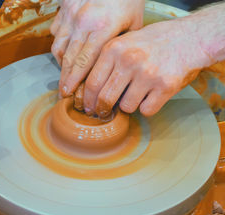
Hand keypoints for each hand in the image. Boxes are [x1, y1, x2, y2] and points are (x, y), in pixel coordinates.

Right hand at [50, 0, 143, 97]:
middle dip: (64, 79)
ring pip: (58, 47)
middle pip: (68, 59)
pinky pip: (56, 32)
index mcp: (102, 28)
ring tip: (66, 75)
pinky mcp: (64, 8)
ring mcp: (71, 15)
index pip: (83, 62)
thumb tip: (116, 70)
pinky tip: (66, 51)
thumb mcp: (134, 22)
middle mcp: (82, 23)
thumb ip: (121, 46)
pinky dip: (59, 45)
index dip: (74, 81)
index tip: (68, 94)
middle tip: (63, 93)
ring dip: (61, 64)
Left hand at [83, 17, 213, 116]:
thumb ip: (107, 61)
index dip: (88, 100)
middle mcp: (129, 60)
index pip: (92, 83)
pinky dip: (147, 107)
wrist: (191, 37)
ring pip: (126, 107)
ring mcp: (148, 74)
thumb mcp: (125, 41)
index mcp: (114, 49)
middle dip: (102, 109)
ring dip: (129, 106)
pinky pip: (146, 110)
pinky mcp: (165, 86)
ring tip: (136, 94)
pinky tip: (151, 95)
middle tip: (103, 112)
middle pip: (105, 98)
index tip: (87, 107)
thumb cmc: (154, 42)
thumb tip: (87, 90)